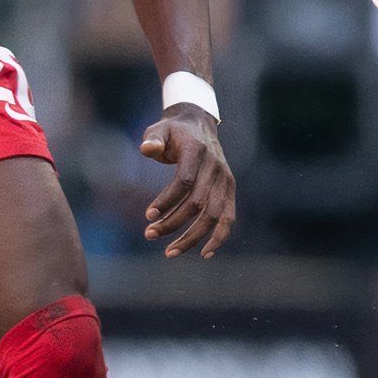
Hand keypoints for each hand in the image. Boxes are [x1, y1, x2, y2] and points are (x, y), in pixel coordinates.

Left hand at [138, 106, 234, 257]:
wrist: (199, 125)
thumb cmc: (173, 132)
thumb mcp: (160, 129)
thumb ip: (153, 139)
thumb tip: (148, 149)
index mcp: (197, 151)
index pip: (184, 181)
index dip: (167, 200)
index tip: (148, 215)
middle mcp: (215, 166)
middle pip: (197, 203)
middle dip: (173, 223)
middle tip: (149, 235)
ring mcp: (225, 180)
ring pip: (213, 216)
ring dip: (192, 237)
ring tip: (170, 252)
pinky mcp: (229, 189)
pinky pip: (228, 218)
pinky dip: (220, 237)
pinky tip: (205, 253)